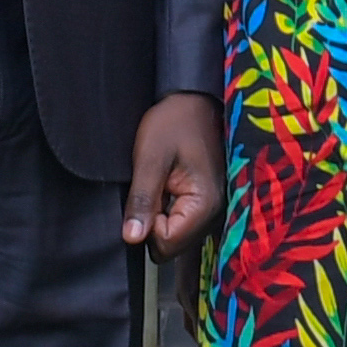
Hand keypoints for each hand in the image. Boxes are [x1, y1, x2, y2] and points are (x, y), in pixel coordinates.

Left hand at [125, 93, 222, 253]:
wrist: (195, 100)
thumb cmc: (175, 122)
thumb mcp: (150, 158)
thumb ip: (142, 200)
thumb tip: (132, 238)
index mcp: (204, 205)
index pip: (166, 243)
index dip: (147, 224)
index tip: (149, 193)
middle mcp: (215, 214)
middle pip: (172, 246)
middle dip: (155, 222)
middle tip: (155, 186)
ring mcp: (213, 211)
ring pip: (176, 236)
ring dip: (162, 216)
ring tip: (163, 183)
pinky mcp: (207, 204)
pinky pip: (181, 223)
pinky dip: (169, 210)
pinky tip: (170, 186)